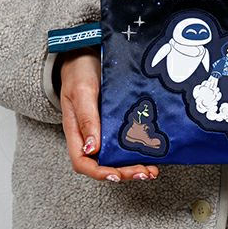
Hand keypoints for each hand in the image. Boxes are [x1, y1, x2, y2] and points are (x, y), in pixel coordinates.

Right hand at [58, 46, 159, 181]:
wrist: (86, 54)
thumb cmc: (79, 72)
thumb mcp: (83, 92)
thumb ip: (87, 119)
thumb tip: (91, 149)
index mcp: (75, 131)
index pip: (83, 162)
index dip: (100, 173)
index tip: (118, 175)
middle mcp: (88, 135)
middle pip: (102, 164)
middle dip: (124, 172)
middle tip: (145, 172)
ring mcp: (102, 130)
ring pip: (116, 157)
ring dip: (133, 166)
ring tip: (152, 170)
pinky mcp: (114, 123)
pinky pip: (124, 143)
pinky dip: (137, 151)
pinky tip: (151, 152)